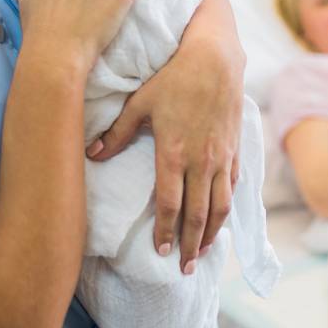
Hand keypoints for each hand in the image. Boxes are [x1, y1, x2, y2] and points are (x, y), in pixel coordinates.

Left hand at [87, 36, 244, 274]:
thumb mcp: (139, 102)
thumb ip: (117, 133)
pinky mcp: (235, 148)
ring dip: (213, 233)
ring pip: (220, 205)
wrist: (215, 56)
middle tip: (186, 270)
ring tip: (205, 253)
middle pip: (198, 214)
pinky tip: (222, 219)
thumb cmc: (173, 76)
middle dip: (192, 245)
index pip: (171, 205)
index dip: (166, 233)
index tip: (162, 253)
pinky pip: (233, 185)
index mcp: (173, 153)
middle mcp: (200, 160)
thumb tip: (92, 153)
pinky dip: (227, 207)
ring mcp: (221, 156)